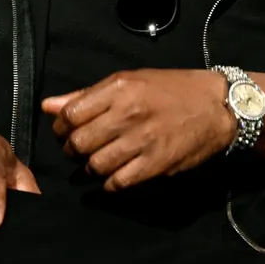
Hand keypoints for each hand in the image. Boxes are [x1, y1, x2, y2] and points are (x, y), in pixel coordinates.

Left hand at [40, 69, 234, 191]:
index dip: (61, 127)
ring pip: (95, 165)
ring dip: (90, 168)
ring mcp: (142, 141)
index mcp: (119, 88)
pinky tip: (114, 175)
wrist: (216, 106)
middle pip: (79, 143)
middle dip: (72, 150)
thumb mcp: (130, 80)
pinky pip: (118, 182)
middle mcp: (127, 113)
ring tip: (97, 162)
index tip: (65, 131)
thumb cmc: (171, 89)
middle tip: (78, 149)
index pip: (70, 114)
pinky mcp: (155, 165)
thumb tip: (48, 106)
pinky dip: (109, 183)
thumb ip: (88, 95)